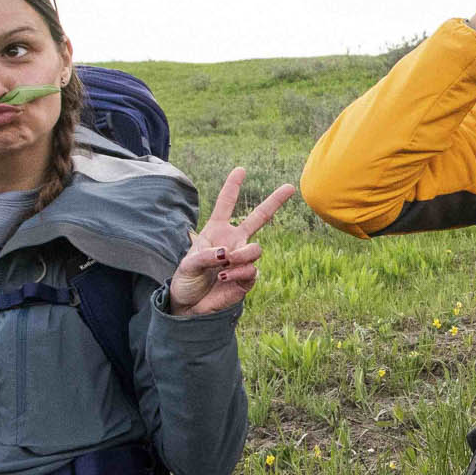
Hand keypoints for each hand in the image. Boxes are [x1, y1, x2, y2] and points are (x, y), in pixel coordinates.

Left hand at [166, 166, 296, 316]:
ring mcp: (242, 259)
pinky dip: (238, 273)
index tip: (241, 170)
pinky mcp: (247, 278)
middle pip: (259, 217)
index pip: (225, 205)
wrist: (190, 305)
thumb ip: (206, 255)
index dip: (232, 187)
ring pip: (256, 249)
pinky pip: (252, 270)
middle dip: (275, 201)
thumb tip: (228, 253)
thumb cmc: (185, 280)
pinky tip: (224, 278)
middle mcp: (233, 241)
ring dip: (241, 256)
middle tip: (289, 187)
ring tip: (223, 267)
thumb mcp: (188, 264)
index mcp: (216, 231)